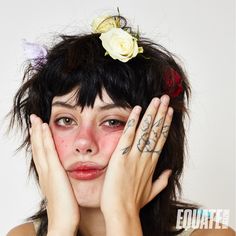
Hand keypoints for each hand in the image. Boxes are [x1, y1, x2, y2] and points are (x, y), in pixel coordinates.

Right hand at [30, 114, 79, 234]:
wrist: (63, 222)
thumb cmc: (66, 210)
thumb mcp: (62, 192)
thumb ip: (62, 184)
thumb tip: (64, 180)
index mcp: (47, 177)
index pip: (41, 156)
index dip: (38, 143)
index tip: (38, 131)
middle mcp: (45, 172)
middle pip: (38, 149)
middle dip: (35, 134)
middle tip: (33, 121)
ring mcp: (48, 171)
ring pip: (40, 147)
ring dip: (38, 132)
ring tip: (36, 120)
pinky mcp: (54, 171)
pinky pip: (48, 150)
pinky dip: (44, 138)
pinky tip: (44, 127)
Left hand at [101, 95, 172, 216]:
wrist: (121, 211)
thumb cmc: (134, 203)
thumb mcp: (152, 192)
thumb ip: (162, 181)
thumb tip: (169, 173)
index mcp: (152, 164)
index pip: (160, 139)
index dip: (165, 124)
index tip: (169, 113)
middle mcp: (146, 157)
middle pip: (156, 131)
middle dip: (161, 113)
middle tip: (165, 99)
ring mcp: (134, 156)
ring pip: (145, 130)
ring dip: (151, 113)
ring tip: (156, 100)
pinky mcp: (121, 156)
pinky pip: (128, 135)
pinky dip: (133, 121)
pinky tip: (137, 109)